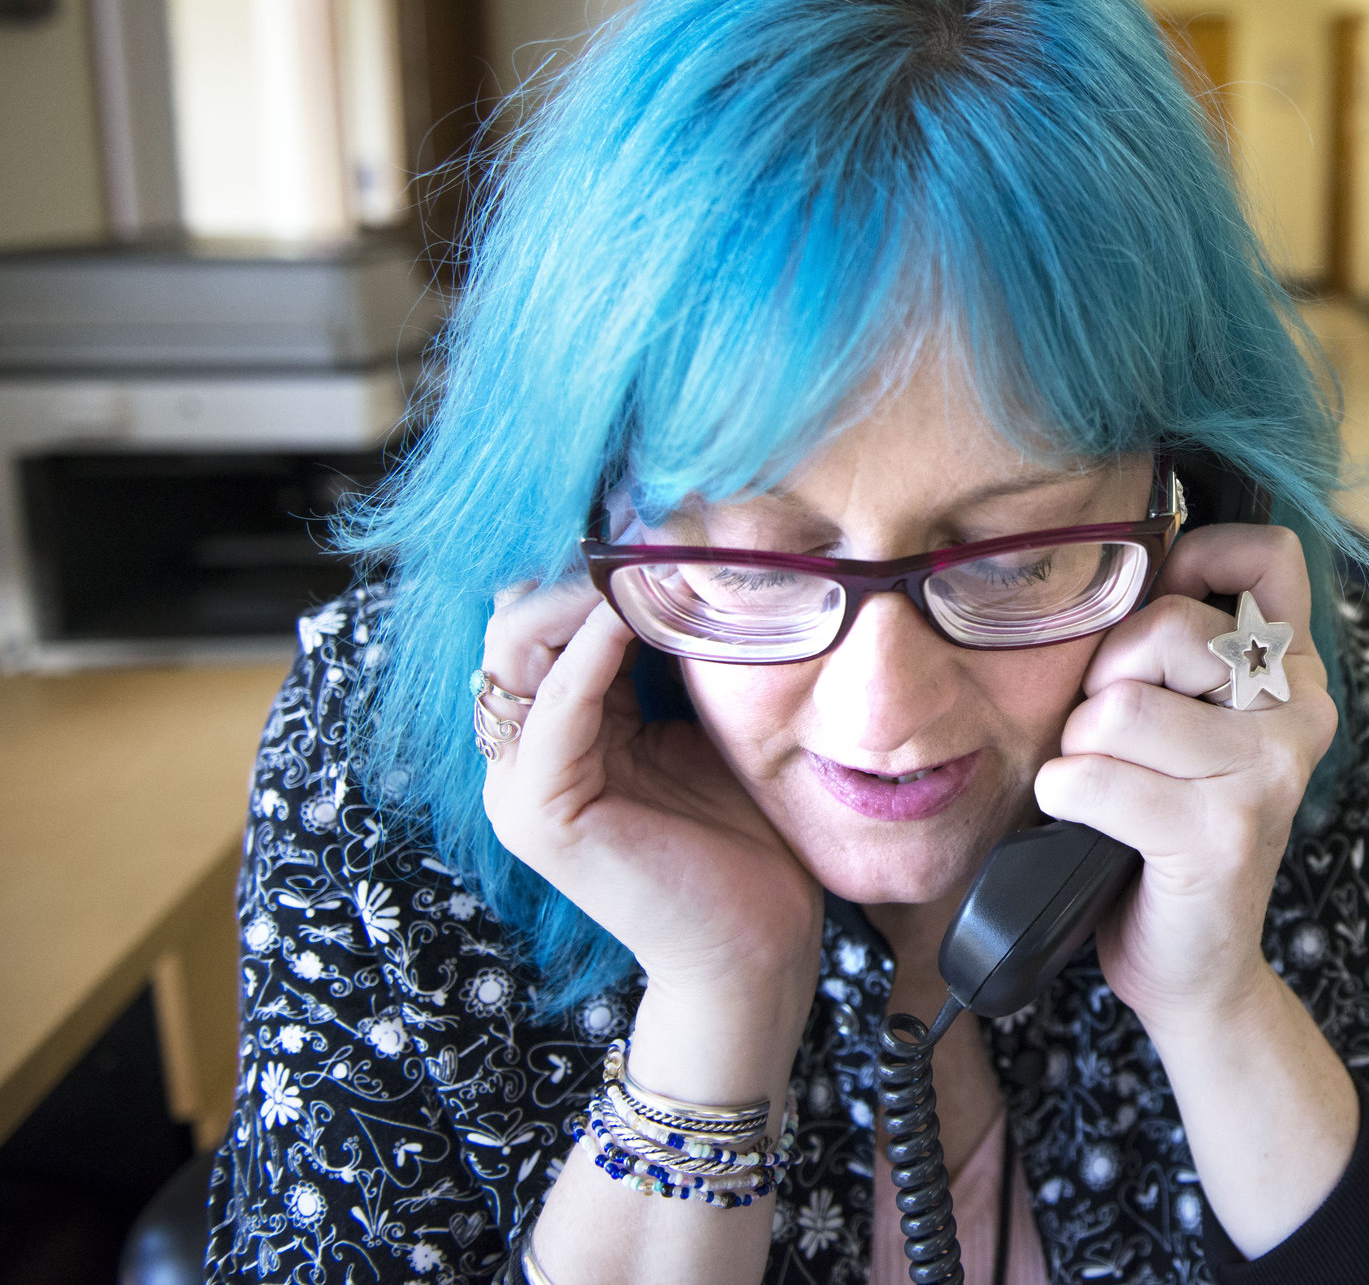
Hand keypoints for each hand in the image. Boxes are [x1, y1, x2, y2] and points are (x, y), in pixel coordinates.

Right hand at [476, 583, 823, 1062]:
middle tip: (650, 536)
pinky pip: (549, 713)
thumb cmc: (743, 832)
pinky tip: (630, 616)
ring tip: (645, 564)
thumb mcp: (702, 720)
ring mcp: (519, 786)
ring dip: (582, 599)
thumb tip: (679, 555)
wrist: (758, 941)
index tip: (656, 523)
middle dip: (579, 571)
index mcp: (555, 730)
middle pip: (514, 621)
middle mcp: (520, 754)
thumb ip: (672, 655)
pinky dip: (587, 657)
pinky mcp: (539, 815)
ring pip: (516, 652)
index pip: (540, 616)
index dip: (590, 567)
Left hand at [1033, 524, 1336, 1034]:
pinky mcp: (1223, 833)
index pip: (1267, 554)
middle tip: (1115, 740)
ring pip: (1117, 709)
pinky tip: (1088, 827)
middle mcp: (1302, 711)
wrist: (1194, 965)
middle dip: (1103, 682)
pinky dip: (1063, 799)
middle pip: (1163, 627)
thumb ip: (1179, 640)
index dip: (1194, 562)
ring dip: (1079, 750)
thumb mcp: (1186, 716)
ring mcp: (1270, 772)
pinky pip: (1091, 779)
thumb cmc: (1168, 824)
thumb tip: (1123, 549)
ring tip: (1107, 789)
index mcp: (1296, 670)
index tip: (1157, 621)